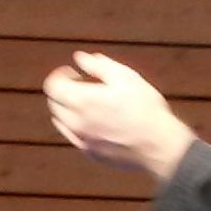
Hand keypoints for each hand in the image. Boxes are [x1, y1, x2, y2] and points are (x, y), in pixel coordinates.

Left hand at [44, 50, 197, 183]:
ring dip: (67, 108)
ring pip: (60, 121)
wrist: (158, 144)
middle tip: (81, 84)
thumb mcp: (125, 77)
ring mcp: (81, 140)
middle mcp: (76, 122)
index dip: (60, 75)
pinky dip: (74, 125)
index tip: (73, 72)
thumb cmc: (145, 107)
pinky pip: (72, 136)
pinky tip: (92, 121)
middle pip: (54, 103)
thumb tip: (80, 58)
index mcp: (82, 100)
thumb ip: (98, 65)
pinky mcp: (90, 153)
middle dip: (62, 91)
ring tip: (88, 102)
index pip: (52, 86)